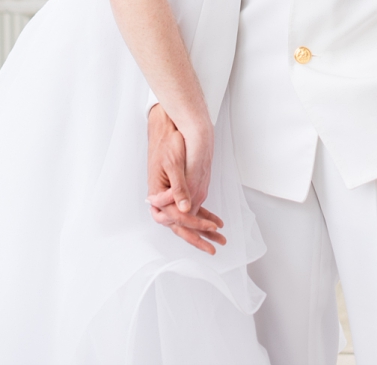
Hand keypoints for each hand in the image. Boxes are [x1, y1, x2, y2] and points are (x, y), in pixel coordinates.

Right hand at [145, 104, 225, 253]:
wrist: (164, 128)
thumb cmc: (167, 143)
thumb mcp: (173, 163)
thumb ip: (179, 187)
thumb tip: (185, 208)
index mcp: (157, 193)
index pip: (175, 216)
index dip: (193, 223)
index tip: (210, 226)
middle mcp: (162, 198)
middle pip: (179, 224)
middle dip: (198, 237)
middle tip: (214, 248)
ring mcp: (169, 196)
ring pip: (186, 219)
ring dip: (202, 229)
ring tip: (219, 239)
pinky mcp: (177, 191)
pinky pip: (189, 208)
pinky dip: (202, 215)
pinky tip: (214, 221)